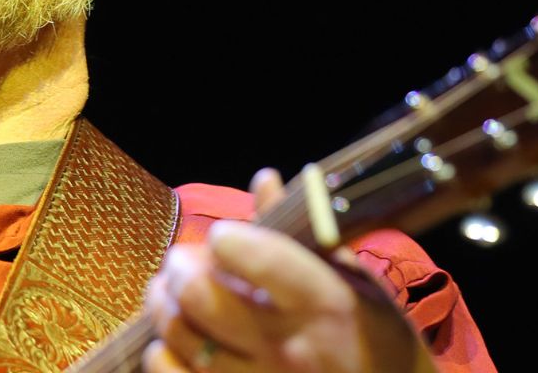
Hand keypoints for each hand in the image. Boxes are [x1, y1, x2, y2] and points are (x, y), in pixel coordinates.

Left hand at [142, 169, 436, 372]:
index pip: (257, 257)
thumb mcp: (354, 279)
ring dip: (163, 306)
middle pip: (202, 297)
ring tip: (168, 291)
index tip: (224, 236)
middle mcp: (290, 345)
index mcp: (324, 302)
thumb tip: (264, 181)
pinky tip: (169, 341)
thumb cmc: (375, 335)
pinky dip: (162, 356)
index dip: (227, 238)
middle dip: (180, 268)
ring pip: (182, 338)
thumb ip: (304, 232)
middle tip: (181, 260)